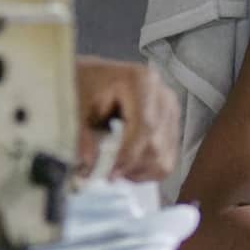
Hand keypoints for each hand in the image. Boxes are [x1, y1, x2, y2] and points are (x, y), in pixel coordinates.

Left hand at [74, 57, 180, 181]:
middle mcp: (163, 95)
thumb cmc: (87, 84)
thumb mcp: (78, 104)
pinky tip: (127, 165)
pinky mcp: (171, 127)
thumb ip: (82, 135)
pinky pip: (167, 160)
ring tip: (115, 168)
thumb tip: (88, 165)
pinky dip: (147, 170)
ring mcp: (171, 112)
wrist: (95, 76)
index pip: (145, 125)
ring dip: (138, 170)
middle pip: (156, 144)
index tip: (108, 173)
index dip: (128, 154)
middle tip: (104, 173)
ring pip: (164, 157)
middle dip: (130, 166)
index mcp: (142, 82)